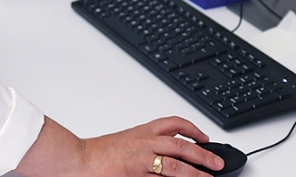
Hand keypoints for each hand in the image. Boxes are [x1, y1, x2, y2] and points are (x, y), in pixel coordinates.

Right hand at [16, 116, 223, 176]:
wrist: (77, 159)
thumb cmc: (97, 152)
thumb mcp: (125, 142)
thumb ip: (146, 144)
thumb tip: (167, 149)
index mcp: (143, 131)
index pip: (174, 124)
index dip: (193, 129)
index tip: (204, 137)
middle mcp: (145, 143)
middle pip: (181, 145)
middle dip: (203, 154)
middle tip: (217, 162)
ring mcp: (142, 160)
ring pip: (176, 165)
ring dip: (195, 172)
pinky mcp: (136, 175)